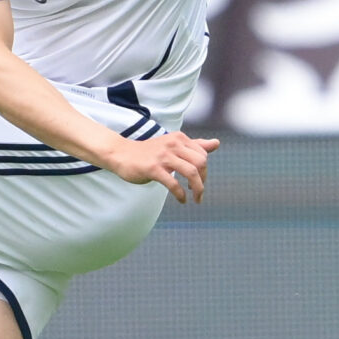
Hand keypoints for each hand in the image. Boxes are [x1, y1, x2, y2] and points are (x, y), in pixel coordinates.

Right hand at [104, 132, 219, 201]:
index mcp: (179, 138)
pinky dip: (181, 194)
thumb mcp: (173, 145)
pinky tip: (182, 200)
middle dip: (203, 181)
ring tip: (196, 199)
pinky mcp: (153, 168)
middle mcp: (173, 144)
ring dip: (197, 189)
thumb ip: (195, 145)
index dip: (204, 171)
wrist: (121, 154)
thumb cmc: (149, 152)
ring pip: (191, 173)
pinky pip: (173, 183)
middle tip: (198, 193)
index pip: (203, 155)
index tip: (199, 181)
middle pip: (200, 163)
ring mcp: (163, 156)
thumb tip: (217, 143)